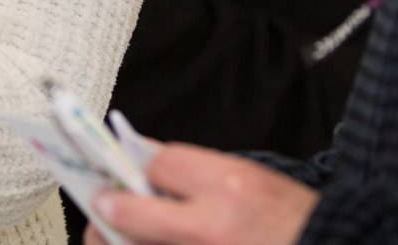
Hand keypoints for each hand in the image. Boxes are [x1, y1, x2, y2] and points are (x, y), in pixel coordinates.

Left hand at [91, 144, 318, 244]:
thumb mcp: (254, 178)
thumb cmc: (295, 221)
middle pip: (131, 216)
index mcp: (229, 186)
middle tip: (103, 207)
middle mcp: (212, 226)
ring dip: (120, 240)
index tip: (130, 171)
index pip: (157, 164)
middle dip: (109, 210)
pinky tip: (141, 243)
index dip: (141, 167)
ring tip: (115, 233)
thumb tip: (149, 160)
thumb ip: (200, 171)